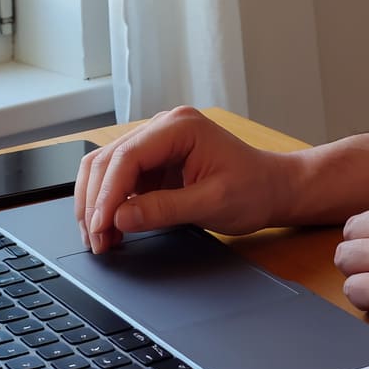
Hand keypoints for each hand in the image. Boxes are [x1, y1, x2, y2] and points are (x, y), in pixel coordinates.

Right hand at [76, 106, 284, 252]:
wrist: (272, 189)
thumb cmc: (253, 189)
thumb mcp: (212, 204)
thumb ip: (164, 209)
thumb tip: (119, 217)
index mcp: (181, 127)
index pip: (128, 156)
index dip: (107, 194)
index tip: (100, 227)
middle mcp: (164, 127)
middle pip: (108, 160)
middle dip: (96, 202)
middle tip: (96, 240)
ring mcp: (157, 143)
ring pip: (106, 169)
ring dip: (97, 204)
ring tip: (100, 239)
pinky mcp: (154, 162)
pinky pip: (120, 180)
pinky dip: (110, 205)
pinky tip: (111, 229)